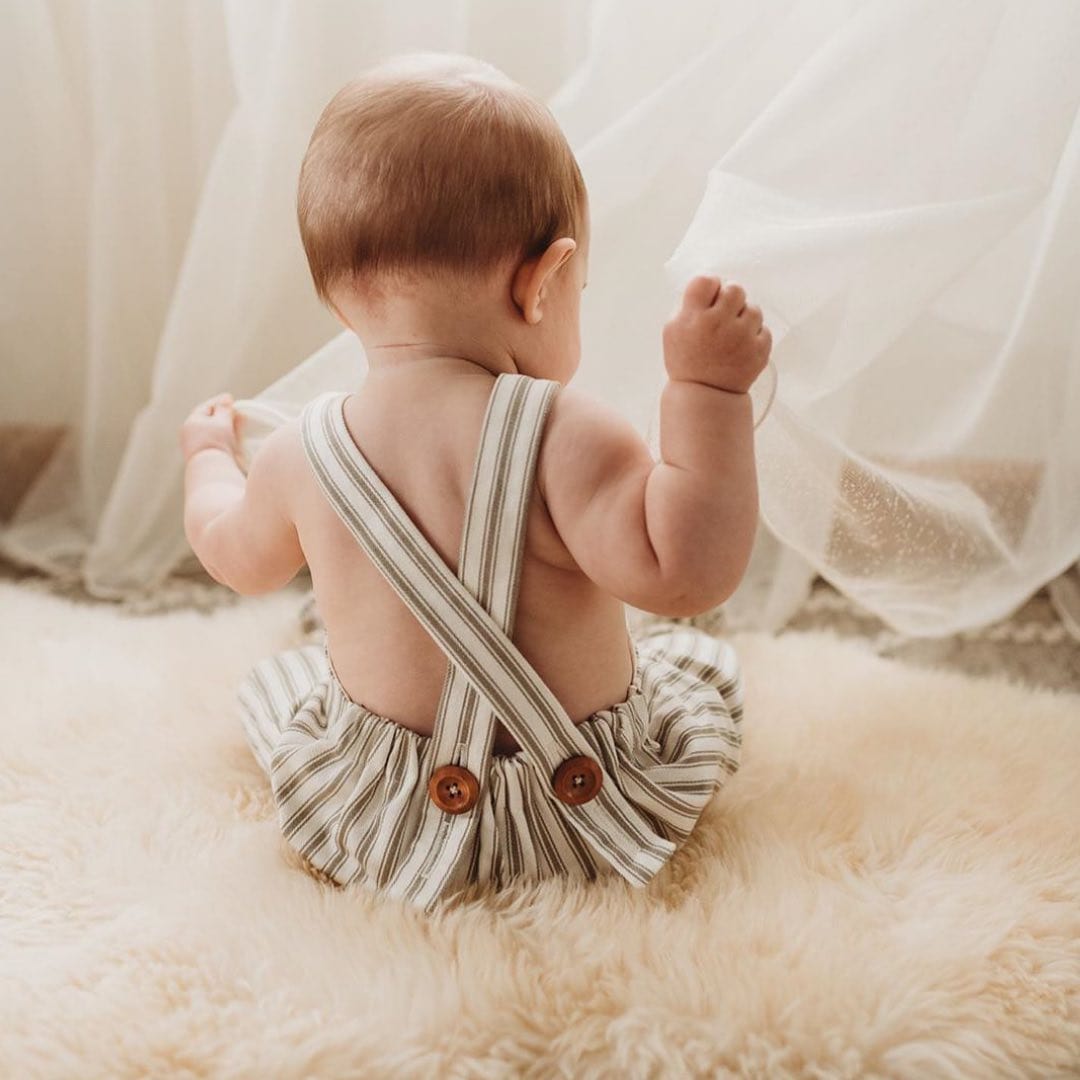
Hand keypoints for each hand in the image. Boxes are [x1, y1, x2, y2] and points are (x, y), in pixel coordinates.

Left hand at [180, 393, 242, 463]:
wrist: (211, 472)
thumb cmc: (216, 443)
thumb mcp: (222, 421)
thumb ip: (225, 409)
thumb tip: (226, 398)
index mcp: (190, 423)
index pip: (205, 408)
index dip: (219, 402)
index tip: (231, 398)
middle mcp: (190, 436)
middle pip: (209, 421)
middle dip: (225, 416)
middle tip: (239, 413)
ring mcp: (196, 449)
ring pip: (213, 434)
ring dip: (227, 429)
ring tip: (240, 426)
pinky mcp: (204, 460)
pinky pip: (216, 445)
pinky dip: (226, 440)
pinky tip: (236, 441)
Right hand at [662, 275, 771, 392]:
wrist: (705, 394)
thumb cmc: (687, 360)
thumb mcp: (673, 330)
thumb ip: (689, 304)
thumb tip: (711, 283)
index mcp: (694, 316)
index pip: (707, 280)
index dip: (710, 288)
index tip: (710, 299)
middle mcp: (718, 323)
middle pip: (735, 289)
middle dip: (730, 299)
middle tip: (724, 315)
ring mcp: (742, 337)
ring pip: (753, 308)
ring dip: (744, 317)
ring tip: (733, 334)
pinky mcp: (759, 350)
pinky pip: (764, 329)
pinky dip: (754, 336)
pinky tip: (741, 347)